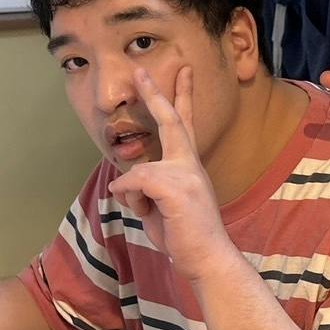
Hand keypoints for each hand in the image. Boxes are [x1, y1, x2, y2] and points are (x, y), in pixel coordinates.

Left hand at [106, 66, 235, 282]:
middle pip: (170, 120)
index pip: (185, 124)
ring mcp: (185, 173)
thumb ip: (146, 188)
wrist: (208, 259)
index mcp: (189, 166)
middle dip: (155, 93)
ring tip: (150, 214)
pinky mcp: (174, 187)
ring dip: (133, 196)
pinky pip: (133, 182)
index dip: (182, 96)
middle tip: (139, 70)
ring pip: (137, 171)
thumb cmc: (185, 237)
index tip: (182, 72)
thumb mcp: (160, 207)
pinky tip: (144, 211)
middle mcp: (190, 164)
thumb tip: (122, 183)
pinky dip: (130, 199)